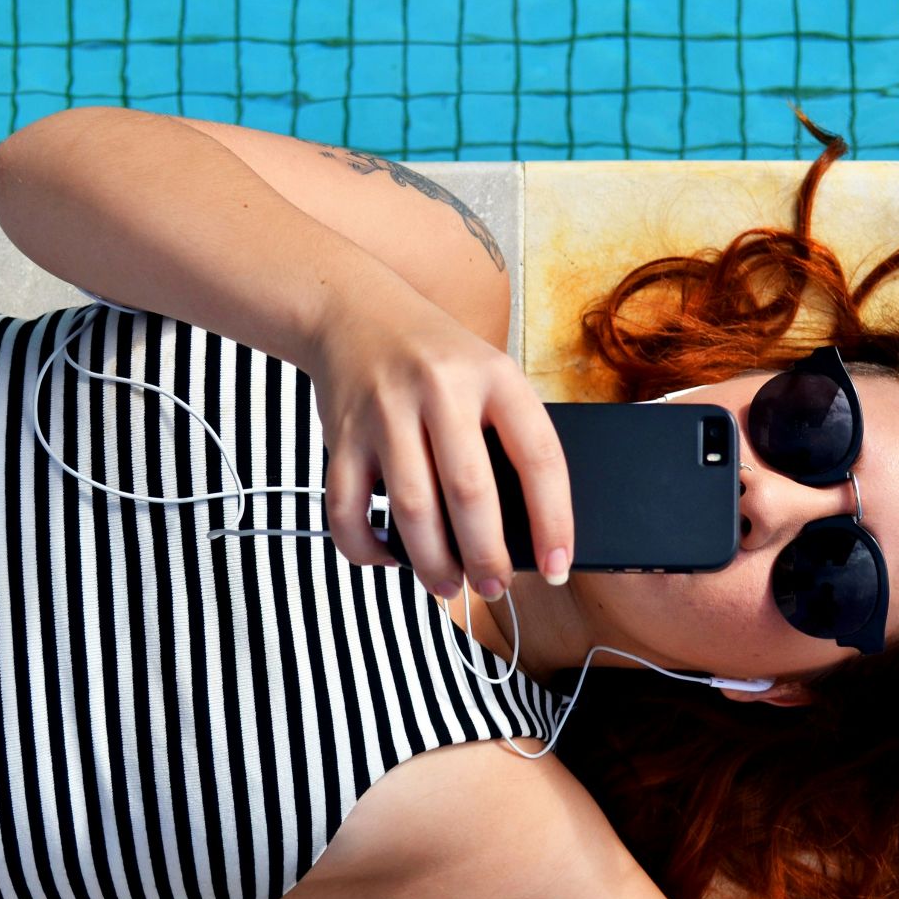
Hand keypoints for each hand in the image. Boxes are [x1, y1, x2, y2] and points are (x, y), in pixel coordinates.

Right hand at [302, 276, 574, 598]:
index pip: (539, 457)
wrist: (354, 311)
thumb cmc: (438, 360)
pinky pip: (347, 509)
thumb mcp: (488, 375)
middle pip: (470, 493)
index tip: (557, 567)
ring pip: (412, 509)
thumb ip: (506, 437)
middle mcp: (441, 390)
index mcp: (495, 377)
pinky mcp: (340, 435)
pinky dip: (366, 547)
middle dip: (487, 556)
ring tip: (447, 586)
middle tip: (496, 588)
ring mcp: (386, 412)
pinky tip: (388, 556)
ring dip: (433, 563)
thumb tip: (525, 534)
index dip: (554, 521)